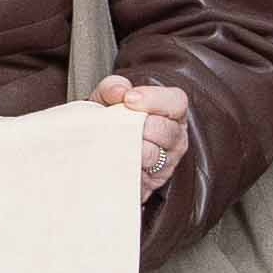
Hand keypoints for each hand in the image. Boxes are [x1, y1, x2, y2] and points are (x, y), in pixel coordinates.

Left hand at [100, 74, 196, 197]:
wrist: (96, 152)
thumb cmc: (110, 121)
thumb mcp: (109, 98)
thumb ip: (114, 87)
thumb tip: (120, 91)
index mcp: (171, 113)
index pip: (176, 102)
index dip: (153, 99)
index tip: (129, 99)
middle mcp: (174, 139)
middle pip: (165, 130)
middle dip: (137, 125)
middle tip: (117, 124)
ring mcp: (165, 164)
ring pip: (152, 155)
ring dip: (128, 147)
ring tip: (111, 141)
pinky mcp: (150, 185)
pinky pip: (138, 178)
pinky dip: (121, 167)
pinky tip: (110, 160)